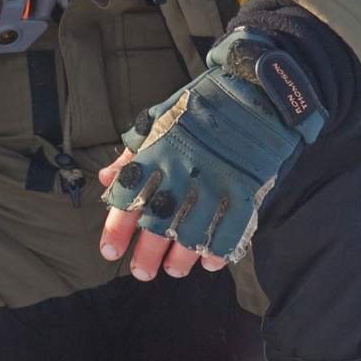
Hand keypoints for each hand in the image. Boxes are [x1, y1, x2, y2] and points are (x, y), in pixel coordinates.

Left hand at [99, 28, 326, 279]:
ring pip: (193, 232)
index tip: (110, 252)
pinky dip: (219, 250)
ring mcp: (216, 180)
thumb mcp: (160, 119)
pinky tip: (209, 262)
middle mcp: (183, 169)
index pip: (129, 195)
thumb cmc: (203, 104)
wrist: (255, 88)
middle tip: (143, 272)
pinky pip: (231, 229)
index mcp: (158, 150)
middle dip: (147, 253)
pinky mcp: (246, 187)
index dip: (117, 228)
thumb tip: (106, 179)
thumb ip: (132, 153)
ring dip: (181, 258)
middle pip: (158, 222)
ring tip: (173, 270)